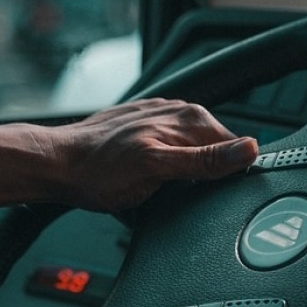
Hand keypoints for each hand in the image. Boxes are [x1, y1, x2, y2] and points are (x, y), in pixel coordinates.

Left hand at [55, 99, 258, 210]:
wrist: (57, 164)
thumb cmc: (98, 172)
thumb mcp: (158, 170)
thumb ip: (207, 160)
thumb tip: (249, 150)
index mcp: (190, 118)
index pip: (237, 148)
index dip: (231, 176)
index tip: (213, 194)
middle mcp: (177, 112)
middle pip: (215, 152)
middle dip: (202, 177)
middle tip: (173, 195)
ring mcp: (160, 118)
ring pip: (192, 153)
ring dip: (182, 175)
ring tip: (154, 188)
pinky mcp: (145, 128)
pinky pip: (171, 152)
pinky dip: (164, 170)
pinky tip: (145, 180)